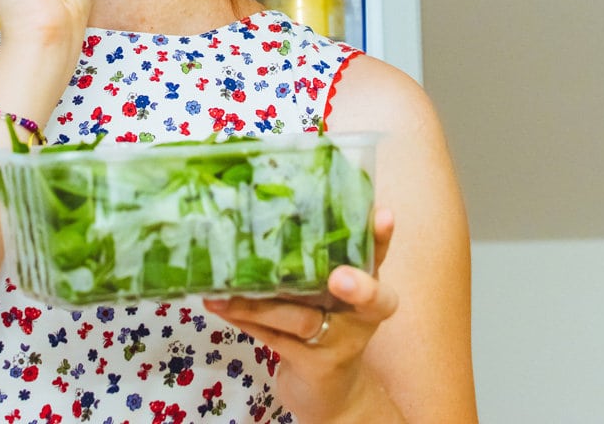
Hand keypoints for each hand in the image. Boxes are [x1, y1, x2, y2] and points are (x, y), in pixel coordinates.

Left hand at [202, 208, 398, 421]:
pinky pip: (276, 339)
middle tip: (338, 278)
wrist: (329, 391)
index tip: (384, 216)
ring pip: (303, 319)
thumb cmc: (323, 324)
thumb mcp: (323, 291)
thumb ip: (308, 261)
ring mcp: (340, 344)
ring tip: (223, 293)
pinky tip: (219, 306)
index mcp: (365, 286)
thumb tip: (256, 211)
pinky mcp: (316, 367)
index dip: (383, 238)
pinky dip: (244, 320)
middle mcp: (361, 315)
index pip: (380, 257)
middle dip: (357, 287)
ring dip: (258, 304)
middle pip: (367, 299)